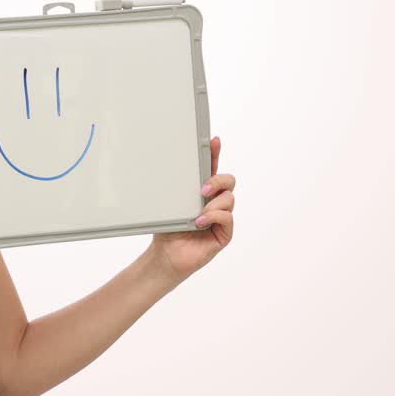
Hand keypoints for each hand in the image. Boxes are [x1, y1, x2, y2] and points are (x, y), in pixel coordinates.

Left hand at [150, 136, 235, 281]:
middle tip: (203, 188)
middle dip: (218, 180)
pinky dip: (214, 217)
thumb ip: (174, 190)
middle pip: (228, 181)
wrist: (166, 255)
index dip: (214, 154)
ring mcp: (221, 217)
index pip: (211, 168)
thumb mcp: (169, 205)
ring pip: (228, 199)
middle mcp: (214, 202)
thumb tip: (168, 169)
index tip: (213, 141)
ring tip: (198, 212)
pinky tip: (201, 222)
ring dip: (213, 203)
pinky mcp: (224, 233)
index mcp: (201, 192)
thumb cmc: (168, 229)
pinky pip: (227, 218)